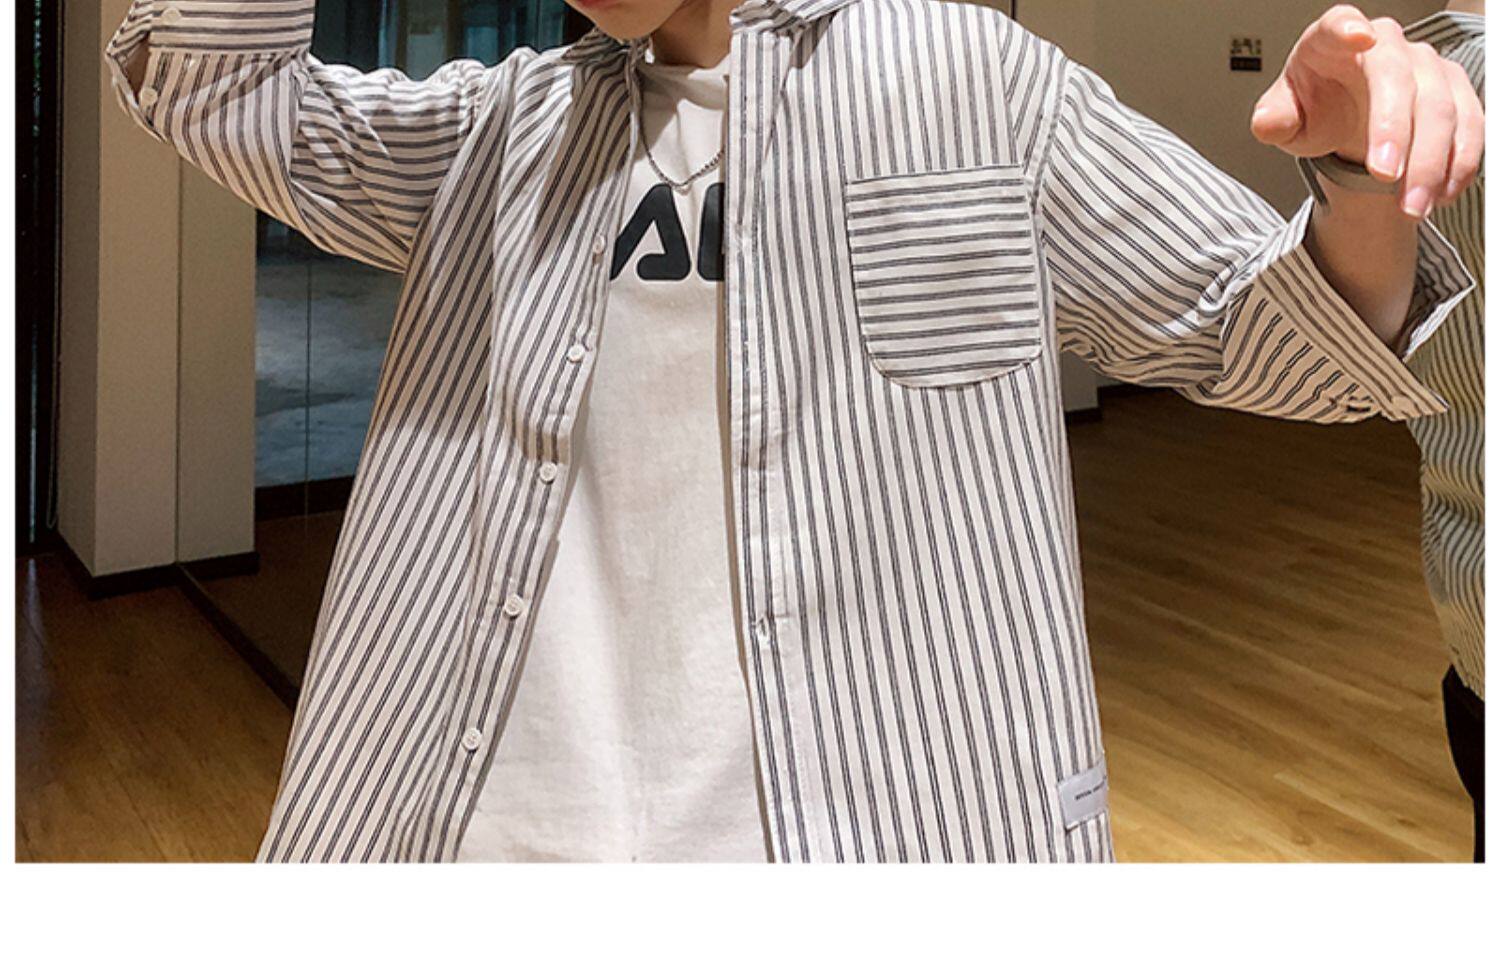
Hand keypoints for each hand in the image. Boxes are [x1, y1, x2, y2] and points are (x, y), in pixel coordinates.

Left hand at [1251, 4, 1483, 219]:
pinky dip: (1458, 162)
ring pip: (1441, 107)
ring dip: (1430, 161)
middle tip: (1384, 177)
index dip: (1348, 27)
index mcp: (1333, 39)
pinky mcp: (1454, 90)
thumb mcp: (1284, 117)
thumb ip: (1274, 119)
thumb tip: (1269, 123)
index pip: (1339, 23)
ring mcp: (1425, 64)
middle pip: (1400, 79)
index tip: (1357, 36)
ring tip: (1411, 207)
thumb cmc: (1312, 108)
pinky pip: (1469, 123)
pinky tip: (1441, 195)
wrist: (1345, 118)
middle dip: (1397, 131)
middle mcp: (1385, 43)